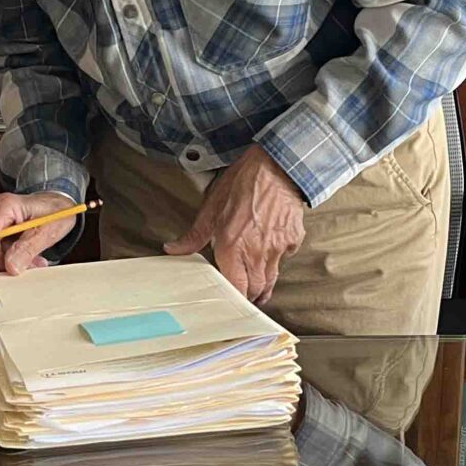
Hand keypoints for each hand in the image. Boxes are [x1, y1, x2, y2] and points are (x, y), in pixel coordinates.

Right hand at [0, 190, 80, 287]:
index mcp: (3, 207)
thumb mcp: (48, 232)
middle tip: (29, 268)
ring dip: (7, 263)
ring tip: (33, 261)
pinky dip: (8, 259)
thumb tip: (10, 268)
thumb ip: (28, 249)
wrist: (57, 205)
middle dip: (1, 265)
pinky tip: (26, 257)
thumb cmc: (55, 212)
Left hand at [164, 146, 306, 304]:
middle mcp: (256, 253)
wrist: (276, 166)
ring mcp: (277, 248)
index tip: (230, 300)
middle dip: (249, 294)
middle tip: (243, 294)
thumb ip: (193, 235)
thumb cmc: (242, 183)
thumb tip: (172, 249)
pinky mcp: (293, 239)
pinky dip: (278, 258)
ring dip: (263, 284)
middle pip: (255, 289)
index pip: (235, 288)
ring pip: (271, 279)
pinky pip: (285, 258)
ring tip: (258, 287)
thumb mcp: (210, 207)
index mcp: (232, 247)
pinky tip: (271, 251)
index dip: (234, 298)